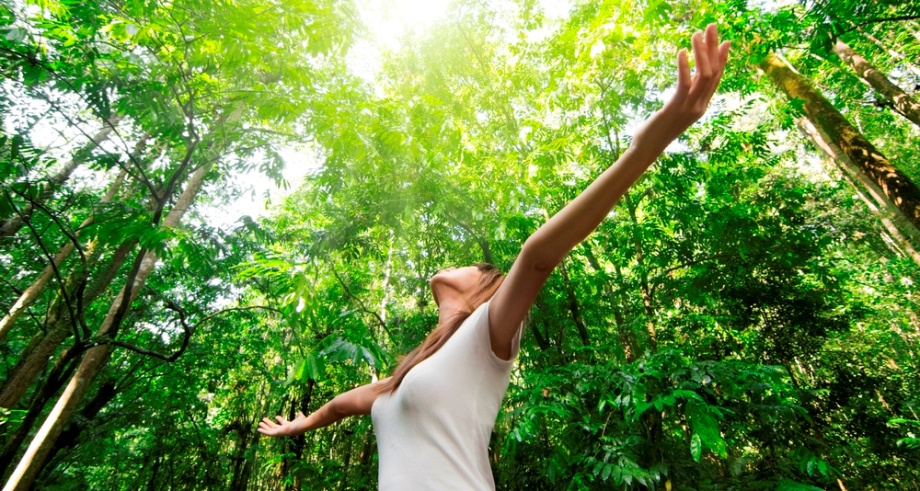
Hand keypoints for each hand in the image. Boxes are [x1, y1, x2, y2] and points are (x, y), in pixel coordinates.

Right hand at [258, 411, 305, 436]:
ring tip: (259, 423)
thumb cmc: (302, 422)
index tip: (276, 416)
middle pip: (274, 427)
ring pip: (270, 430)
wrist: (301, 426)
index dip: (280, 420)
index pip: (283, 423)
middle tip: (263, 420)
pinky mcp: (277, 433)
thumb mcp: (300, 417)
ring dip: (265, 427)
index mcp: (289, 426)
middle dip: (269, 424)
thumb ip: (299, 416)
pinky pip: (269, 433)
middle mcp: (283, 430)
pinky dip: (264, 431)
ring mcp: (280, 432)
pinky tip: (259, 429)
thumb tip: (300, 412)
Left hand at [636, 24, 729, 146]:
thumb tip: (688, 82)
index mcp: (701, 106)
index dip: (722, 59)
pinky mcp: (676, 107)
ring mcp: (689, 108)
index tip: (725, 41)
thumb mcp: (675, 109)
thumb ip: (684, 96)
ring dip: (701, 52)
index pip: (717, 79)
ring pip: (704, 75)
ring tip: (696, 34)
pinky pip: (684, 83)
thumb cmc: (657, 128)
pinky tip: (681, 52)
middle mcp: (700, 106)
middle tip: (712, 27)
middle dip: (713, 48)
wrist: (647, 148)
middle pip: (713, 72)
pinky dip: (684, 66)